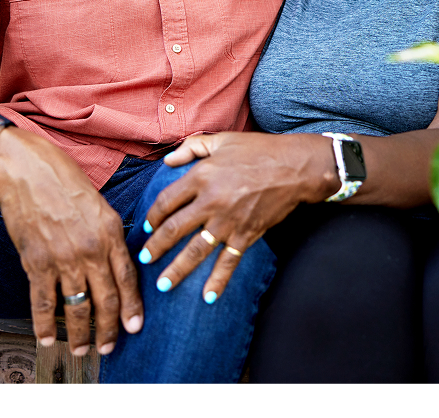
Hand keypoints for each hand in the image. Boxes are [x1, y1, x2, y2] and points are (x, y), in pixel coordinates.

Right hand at [0, 128, 142, 355]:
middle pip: (105, 299)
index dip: (131, 307)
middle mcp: (90, 249)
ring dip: (80, 333)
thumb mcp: (99, 203)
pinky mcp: (36, 263)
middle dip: (108, 329)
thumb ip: (108, 234)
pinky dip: (44, 325)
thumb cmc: (63, 180)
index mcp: (110, 232)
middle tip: (108, 347)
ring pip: (76, 307)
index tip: (134, 327)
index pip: (127, 278)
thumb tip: (114, 261)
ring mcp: (63, 258)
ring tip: (82, 349)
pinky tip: (47, 338)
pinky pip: (43, 302)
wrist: (26, 171)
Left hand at [139, 132, 334, 302]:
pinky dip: (218, 281)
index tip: (147, 226)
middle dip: (156, 247)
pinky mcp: (246, 235)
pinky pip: (229, 262)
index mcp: (202, 176)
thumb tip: (167, 160)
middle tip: (144, 259)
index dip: (153, 215)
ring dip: (177, 270)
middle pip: (175, 229)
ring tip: (163, 285)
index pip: (167, 200)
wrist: (294, 167)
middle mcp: (211, 202)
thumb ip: (191, 148)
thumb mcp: (221, 140)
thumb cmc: (257, 150)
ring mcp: (228, 222)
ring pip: (196, 251)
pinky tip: (208, 297)